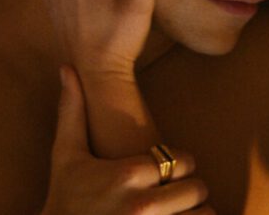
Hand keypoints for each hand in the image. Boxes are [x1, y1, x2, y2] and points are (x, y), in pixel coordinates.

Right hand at [42, 67, 213, 214]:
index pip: (182, 160)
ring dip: (195, 213)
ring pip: (203, 214)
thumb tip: (67, 68)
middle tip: (176, 193)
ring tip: (178, 212)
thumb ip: (72, 112)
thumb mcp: (65, 156)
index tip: (168, 170)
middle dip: (189, 190)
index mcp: (127, 174)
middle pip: (197, 188)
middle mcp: (143, 204)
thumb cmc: (64, 199)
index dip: (179, 164)